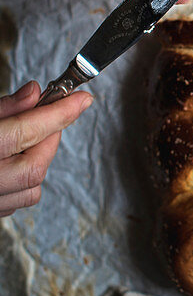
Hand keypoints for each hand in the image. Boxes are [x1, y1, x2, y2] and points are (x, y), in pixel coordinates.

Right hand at [0, 81, 92, 216]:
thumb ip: (5, 108)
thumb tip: (36, 93)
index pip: (25, 132)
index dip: (58, 114)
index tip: (81, 99)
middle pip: (34, 167)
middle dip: (49, 139)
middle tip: (49, 118)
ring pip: (32, 189)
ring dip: (38, 161)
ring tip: (25, 140)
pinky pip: (17, 202)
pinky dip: (24, 182)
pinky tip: (14, 164)